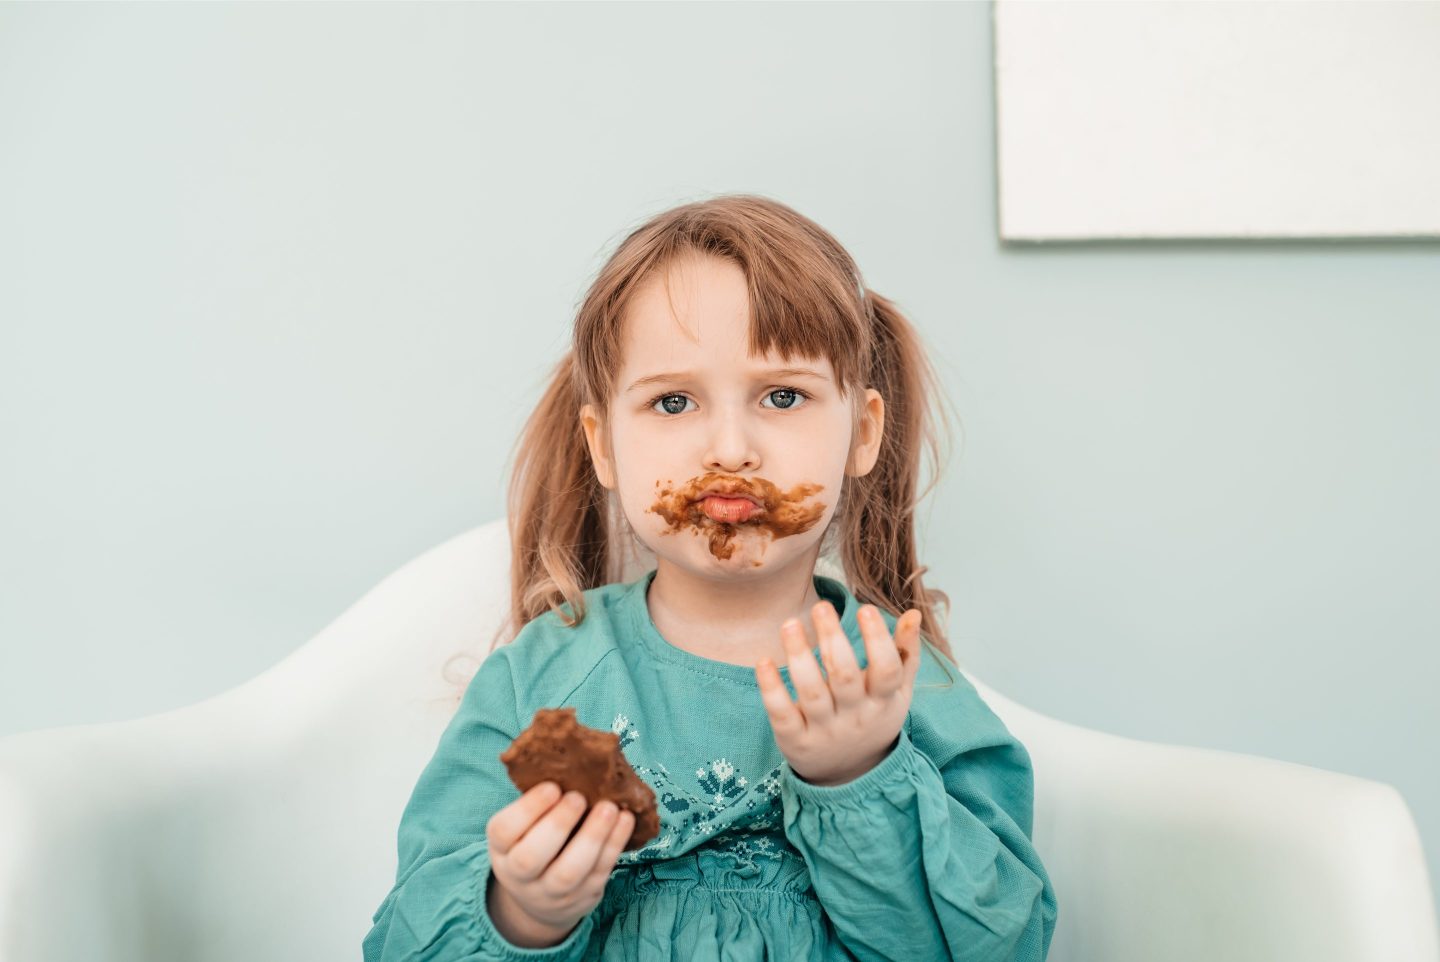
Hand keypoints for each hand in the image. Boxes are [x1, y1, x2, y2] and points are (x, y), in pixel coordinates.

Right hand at [485, 781, 635, 946]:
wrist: (541, 900)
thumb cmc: (534, 843)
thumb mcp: (523, 827)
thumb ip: (538, 802)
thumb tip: (570, 760)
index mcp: (501, 848)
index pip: (503, 831)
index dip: (527, 808)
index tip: (552, 787)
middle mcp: (520, 875)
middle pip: (531, 857)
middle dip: (558, 824)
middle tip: (578, 797)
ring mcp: (551, 892)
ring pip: (569, 871)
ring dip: (593, 836)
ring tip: (609, 807)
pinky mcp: (583, 897)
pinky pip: (599, 873)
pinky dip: (614, 845)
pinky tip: (625, 820)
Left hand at [755, 600, 922, 786]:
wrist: (850, 776)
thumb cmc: (874, 718)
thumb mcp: (897, 691)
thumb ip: (905, 653)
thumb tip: (913, 614)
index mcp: (883, 701)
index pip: (886, 670)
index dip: (878, 640)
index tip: (867, 609)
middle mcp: (855, 716)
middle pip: (844, 676)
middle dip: (833, 639)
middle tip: (822, 605)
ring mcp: (824, 730)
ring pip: (812, 693)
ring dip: (800, 656)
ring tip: (790, 624)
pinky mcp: (795, 741)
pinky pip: (782, 714)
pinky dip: (771, 688)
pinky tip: (764, 662)